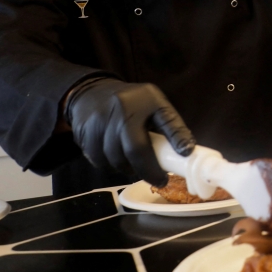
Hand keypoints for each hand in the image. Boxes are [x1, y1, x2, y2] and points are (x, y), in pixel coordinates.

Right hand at [65, 77, 195, 185]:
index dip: (176, 142)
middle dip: (147, 170)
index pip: (166, 123)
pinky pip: (98, 160)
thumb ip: (171, 126)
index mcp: (146, 99)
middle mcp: (121, 109)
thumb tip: (187, 152)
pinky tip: (115, 155)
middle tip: (158, 179)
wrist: (92, 92)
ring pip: (114, 159)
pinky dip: (109, 164)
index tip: (175, 167)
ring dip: (126, 167)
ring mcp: (100, 121)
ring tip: (134, 163)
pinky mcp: (84, 133)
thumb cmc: (132, 102)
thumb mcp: (156, 105)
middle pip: (135, 150)